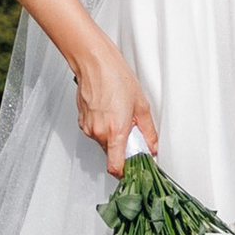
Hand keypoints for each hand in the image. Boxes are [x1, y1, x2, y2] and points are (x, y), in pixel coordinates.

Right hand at [74, 33, 160, 176]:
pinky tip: (109, 110)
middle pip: (111, 154)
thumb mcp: (141, 104)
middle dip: (122, 148)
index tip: (134, 168)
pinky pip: (95, 131)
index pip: (116, 167)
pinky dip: (104, 127)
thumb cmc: (115, 77)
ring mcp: (88, 127)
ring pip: (103, 142)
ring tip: (120, 115)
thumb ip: (148, 130)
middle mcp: (98, 133)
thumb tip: (152, 146)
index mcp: (115, 131)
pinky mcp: (82, 120)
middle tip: (132, 131)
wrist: (94, 62)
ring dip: (113, 135)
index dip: (125, 172)